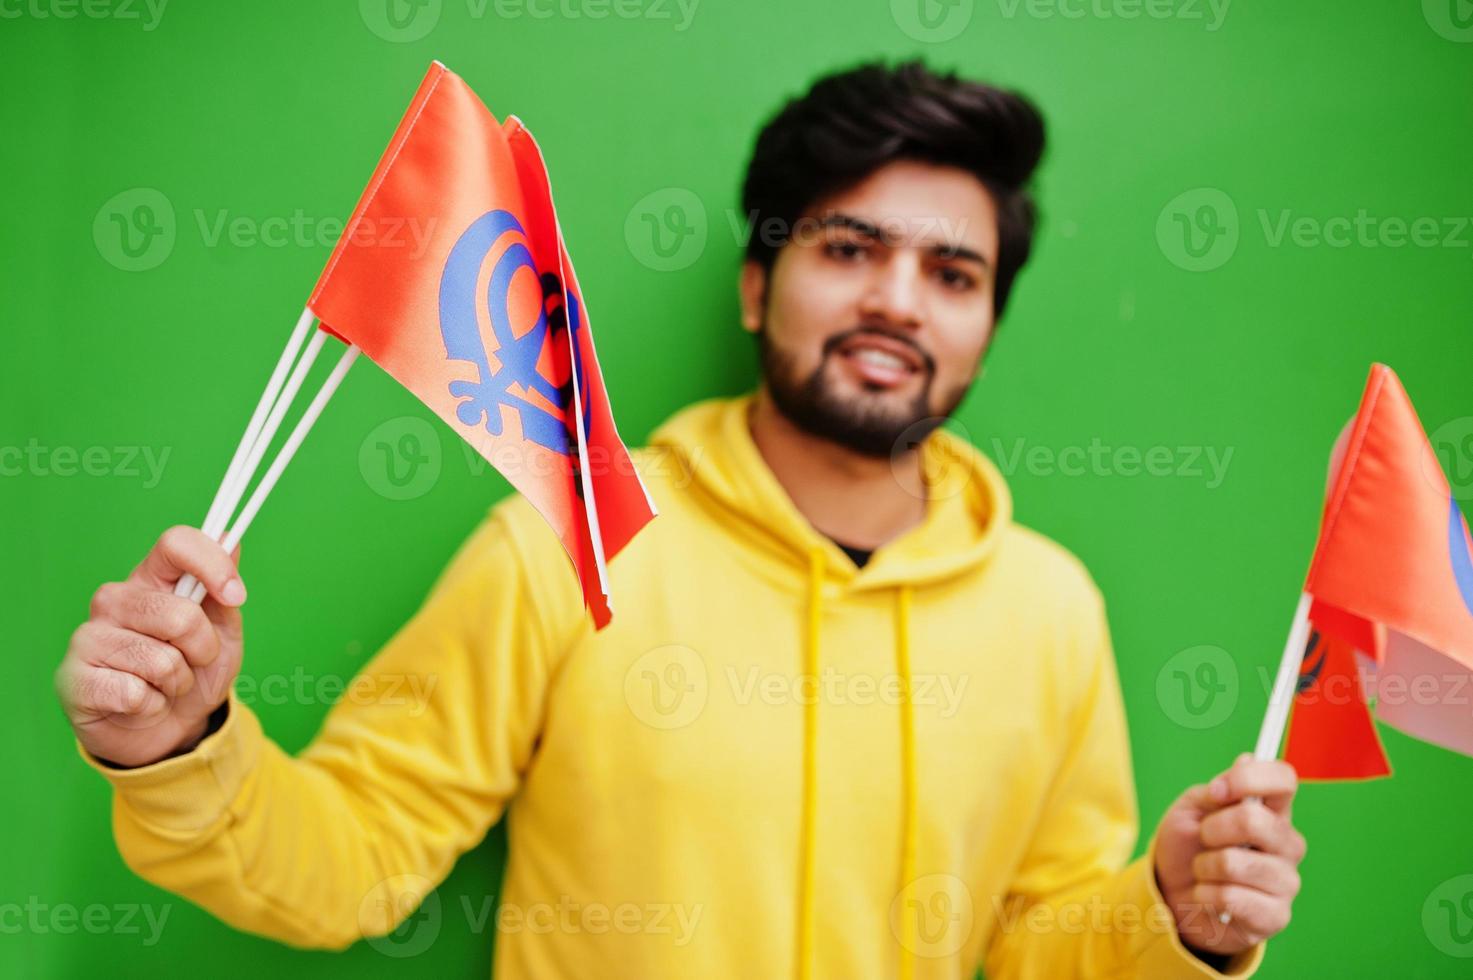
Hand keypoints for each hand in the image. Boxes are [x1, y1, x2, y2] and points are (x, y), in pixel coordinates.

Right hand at [56, 526, 246, 767]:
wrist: (166, 729)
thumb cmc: (193, 671)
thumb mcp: (223, 632)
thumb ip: (224, 590)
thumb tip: (229, 538)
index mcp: (152, 578)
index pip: (175, 543)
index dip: (212, 564)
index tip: (236, 596)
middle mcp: (115, 599)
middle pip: (181, 615)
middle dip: (204, 649)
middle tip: (193, 662)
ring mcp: (89, 637)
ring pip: (162, 661)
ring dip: (178, 683)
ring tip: (163, 685)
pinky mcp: (74, 678)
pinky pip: (135, 694)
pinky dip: (152, 706)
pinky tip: (140, 704)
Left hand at [1153, 753, 1304, 956]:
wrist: (1173, 897)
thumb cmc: (1187, 848)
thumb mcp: (1191, 810)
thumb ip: (1218, 789)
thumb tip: (1247, 760)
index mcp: (1272, 811)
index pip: (1284, 779)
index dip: (1250, 778)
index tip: (1217, 790)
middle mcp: (1287, 844)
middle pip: (1256, 820)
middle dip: (1212, 828)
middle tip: (1203, 838)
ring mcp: (1286, 881)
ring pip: (1235, 862)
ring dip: (1204, 866)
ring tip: (1204, 871)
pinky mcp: (1276, 916)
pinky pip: (1231, 897)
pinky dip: (1204, 894)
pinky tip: (1208, 897)